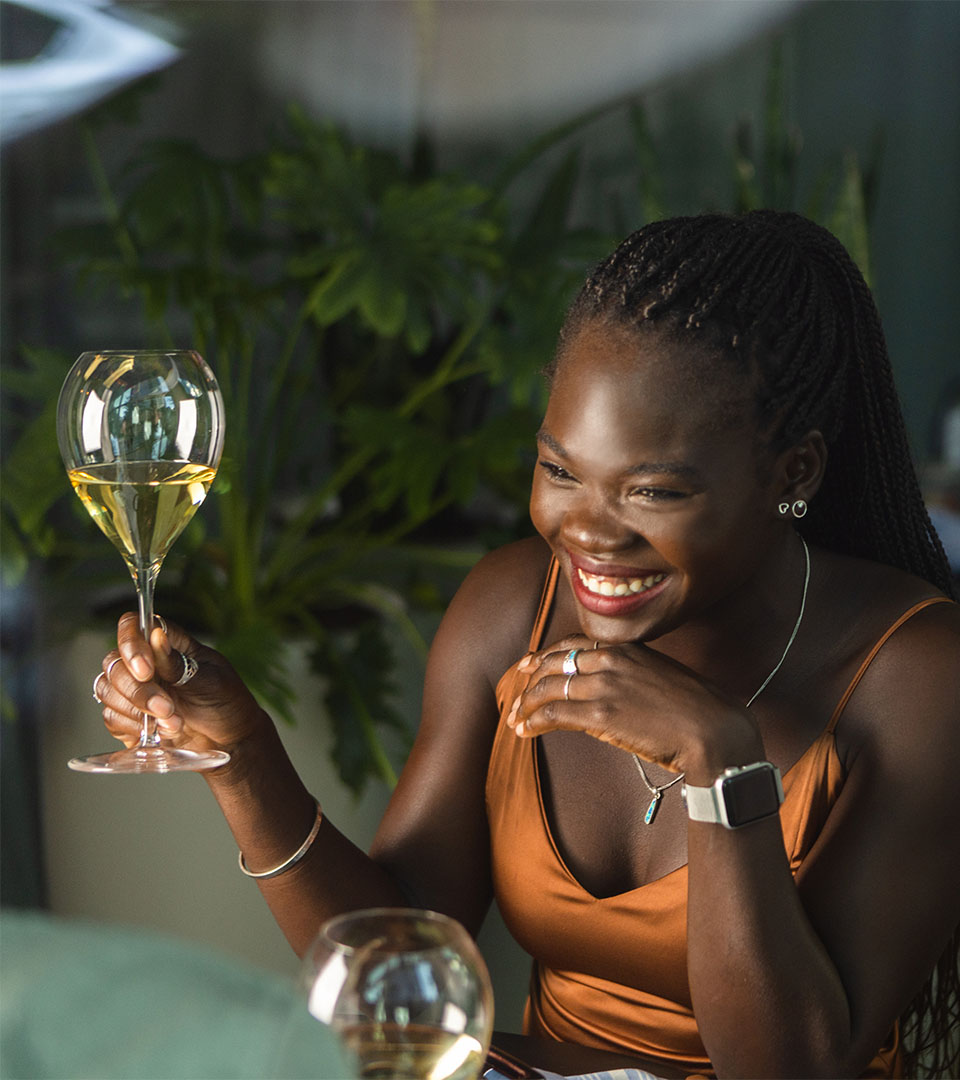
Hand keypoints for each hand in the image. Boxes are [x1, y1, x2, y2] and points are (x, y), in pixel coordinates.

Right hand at [96, 613, 266, 755]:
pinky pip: (111, 717)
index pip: (134, 626)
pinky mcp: (130, 718)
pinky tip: (159, 732)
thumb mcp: (210, 681)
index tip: (145, 670)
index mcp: (169, 645)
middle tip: (167, 707)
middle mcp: (148, 664)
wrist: (232, 741)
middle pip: (114, 662)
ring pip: (107, 689)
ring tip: (173, 723)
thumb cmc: (227, 703)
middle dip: (138, 689)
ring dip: (136, 709)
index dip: (131, 645)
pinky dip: (133, 727)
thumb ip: (178, 663)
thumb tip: (156, 636)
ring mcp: (137, 690)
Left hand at [505, 635, 761, 781]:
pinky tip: (525, 732)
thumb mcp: (660, 676)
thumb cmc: (695, 710)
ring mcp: (604, 685)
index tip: (529, 665)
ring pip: (548, 688)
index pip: (572, 644)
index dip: (545, 655)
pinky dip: (534, 722)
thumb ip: (631, 675)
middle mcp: (610, 659)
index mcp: (625, 647)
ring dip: (526, 705)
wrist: (714, 729)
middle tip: (515, 693)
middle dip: (529, 679)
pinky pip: (553, 714)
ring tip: (516, 720)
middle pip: (554, 663)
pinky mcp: (601, 715)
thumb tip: (609, 690)